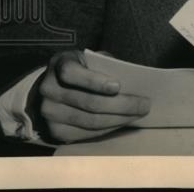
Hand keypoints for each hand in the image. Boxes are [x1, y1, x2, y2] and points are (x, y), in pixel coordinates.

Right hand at [27, 50, 150, 143]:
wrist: (51, 89)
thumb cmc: (81, 70)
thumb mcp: (90, 59)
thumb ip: (106, 65)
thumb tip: (133, 79)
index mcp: (59, 64)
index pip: (72, 73)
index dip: (95, 81)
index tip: (118, 86)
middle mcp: (49, 89)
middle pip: (89, 102)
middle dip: (121, 105)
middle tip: (144, 105)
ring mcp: (49, 113)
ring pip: (90, 121)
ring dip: (119, 119)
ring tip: (139, 114)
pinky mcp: (55, 132)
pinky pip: (86, 134)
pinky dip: (108, 129)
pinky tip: (123, 122)